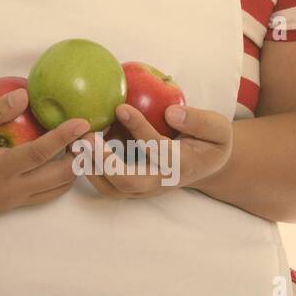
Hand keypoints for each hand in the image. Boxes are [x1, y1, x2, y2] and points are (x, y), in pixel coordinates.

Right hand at [0, 88, 92, 215]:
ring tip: (76, 148)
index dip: (65, 138)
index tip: (83, 123)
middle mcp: (5, 192)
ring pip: (50, 192)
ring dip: (67, 172)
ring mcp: (4, 203)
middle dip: (77, 159)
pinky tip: (50, 162)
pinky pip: (36, 196)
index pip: (41, 154)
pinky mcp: (0, 207)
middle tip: (90, 137)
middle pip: (56, 179)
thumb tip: (23, 96)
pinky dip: (51, 181)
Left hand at [80, 102, 232, 198]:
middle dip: (103, 161)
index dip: (138, 129)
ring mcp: (142, 187)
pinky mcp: (129, 186)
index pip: (157, 150)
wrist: (205, 166)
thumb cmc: (210, 142)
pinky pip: (104, 182)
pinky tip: (78, 143)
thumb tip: (171, 113)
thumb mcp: (219, 130)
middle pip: (127, 182)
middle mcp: (158, 181)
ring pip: (109, 187)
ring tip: (76, 139)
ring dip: (89, 166)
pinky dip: (88, 166)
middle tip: (86, 136)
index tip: (121, 108)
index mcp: (180, 165)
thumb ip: (201, 122)